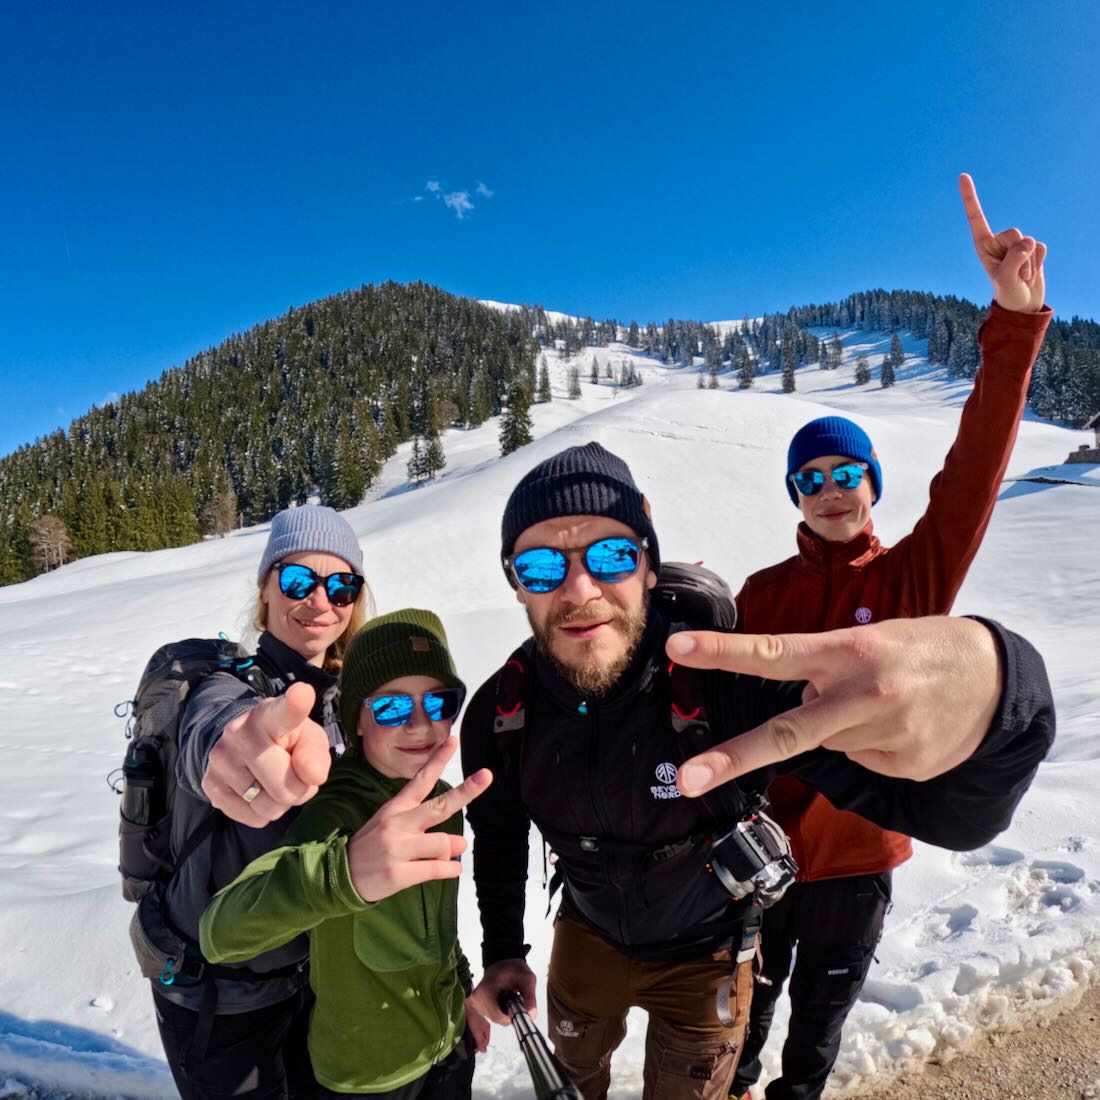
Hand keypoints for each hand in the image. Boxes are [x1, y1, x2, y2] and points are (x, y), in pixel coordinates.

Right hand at [202, 682, 330, 825]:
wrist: (241, 744)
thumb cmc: (285, 739)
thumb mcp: (308, 737)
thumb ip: (316, 752)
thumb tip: (314, 775)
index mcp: (269, 715)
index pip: (282, 713)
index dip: (294, 705)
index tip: (302, 693)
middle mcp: (238, 734)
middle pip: (286, 787)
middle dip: (299, 789)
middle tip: (294, 774)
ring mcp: (220, 761)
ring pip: (269, 807)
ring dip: (281, 802)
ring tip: (275, 780)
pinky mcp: (210, 787)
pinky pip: (254, 818)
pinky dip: (263, 812)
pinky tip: (258, 790)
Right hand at [347, 737, 491, 902]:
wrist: (339, 875)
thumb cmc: (371, 846)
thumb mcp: (389, 825)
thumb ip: (424, 827)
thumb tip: (459, 841)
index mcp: (396, 807)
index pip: (421, 779)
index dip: (438, 759)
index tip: (454, 741)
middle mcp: (398, 824)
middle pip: (440, 806)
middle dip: (466, 791)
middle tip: (486, 776)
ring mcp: (398, 849)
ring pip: (443, 843)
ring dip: (455, 848)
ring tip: (453, 853)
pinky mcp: (398, 874)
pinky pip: (436, 869)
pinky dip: (451, 869)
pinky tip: (453, 869)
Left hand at [465, 997, 490, 1052]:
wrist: (466, 1003)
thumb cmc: (473, 1015)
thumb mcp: (477, 1031)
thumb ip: (480, 1041)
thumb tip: (484, 1051)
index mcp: (487, 1029)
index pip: (485, 1043)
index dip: (480, 1048)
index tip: (473, 1050)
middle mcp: (483, 1026)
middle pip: (481, 1040)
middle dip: (476, 1044)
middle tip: (469, 1046)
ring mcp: (478, 1023)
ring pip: (476, 1035)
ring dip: (472, 1039)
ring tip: (466, 1040)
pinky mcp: (472, 1021)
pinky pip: (472, 1031)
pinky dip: (469, 1033)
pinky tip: (465, 1033)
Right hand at [468, 958, 538, 1025]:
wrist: (503, 962)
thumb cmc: (512, 968)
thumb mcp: (527, 978)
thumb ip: (530, 996)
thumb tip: (531, 1013)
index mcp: (485, 992)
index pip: (498, 1017)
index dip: (512, 1015)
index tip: (519, 1007)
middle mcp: (477, 999)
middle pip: (498, 1019)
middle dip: (510, 1012)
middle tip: (514, 997)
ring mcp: (475, 1003)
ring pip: (495, 1019)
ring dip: (505, 1011)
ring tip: (508, 996)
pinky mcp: (477, 1006)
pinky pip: (492, 1016)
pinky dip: (500, 1011)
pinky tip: (503, 1000)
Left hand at [667, 616, 1001, 795]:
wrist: (996, 678)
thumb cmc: (919, 649)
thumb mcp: (870, 639)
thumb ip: (824, 667)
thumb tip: (796, 698)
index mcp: (847, 653)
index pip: (773, 652)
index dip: (722, 652)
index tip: (677, 648)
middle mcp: (862, 696)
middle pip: (787, 733)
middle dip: (733, 757)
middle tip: (687, 778)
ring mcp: (885, 736)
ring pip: (829, 743)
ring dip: (839, 726)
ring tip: (882, 702)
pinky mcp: (905, 766)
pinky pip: (861, 759)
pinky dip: (870, 744)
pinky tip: (901, 725)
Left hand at [960, 173, 1045, 312]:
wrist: (1022, 304)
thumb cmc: (1007, 294)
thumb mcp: (1006, 281)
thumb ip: (1014, 260)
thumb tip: (1029, 240)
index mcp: (982, 245)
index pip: (976, 217)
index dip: (970, 197)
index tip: (963, 175)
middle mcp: (998, 241)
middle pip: (1013, 233)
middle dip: (1017, 256)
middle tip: (1014, 275)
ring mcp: (1016, 243)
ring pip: (1029, 243)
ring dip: (1028, 264)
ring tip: (1021, 276)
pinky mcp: (1033, 247)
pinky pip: (1042, 248)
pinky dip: (1039, 263)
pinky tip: (1031, 272)